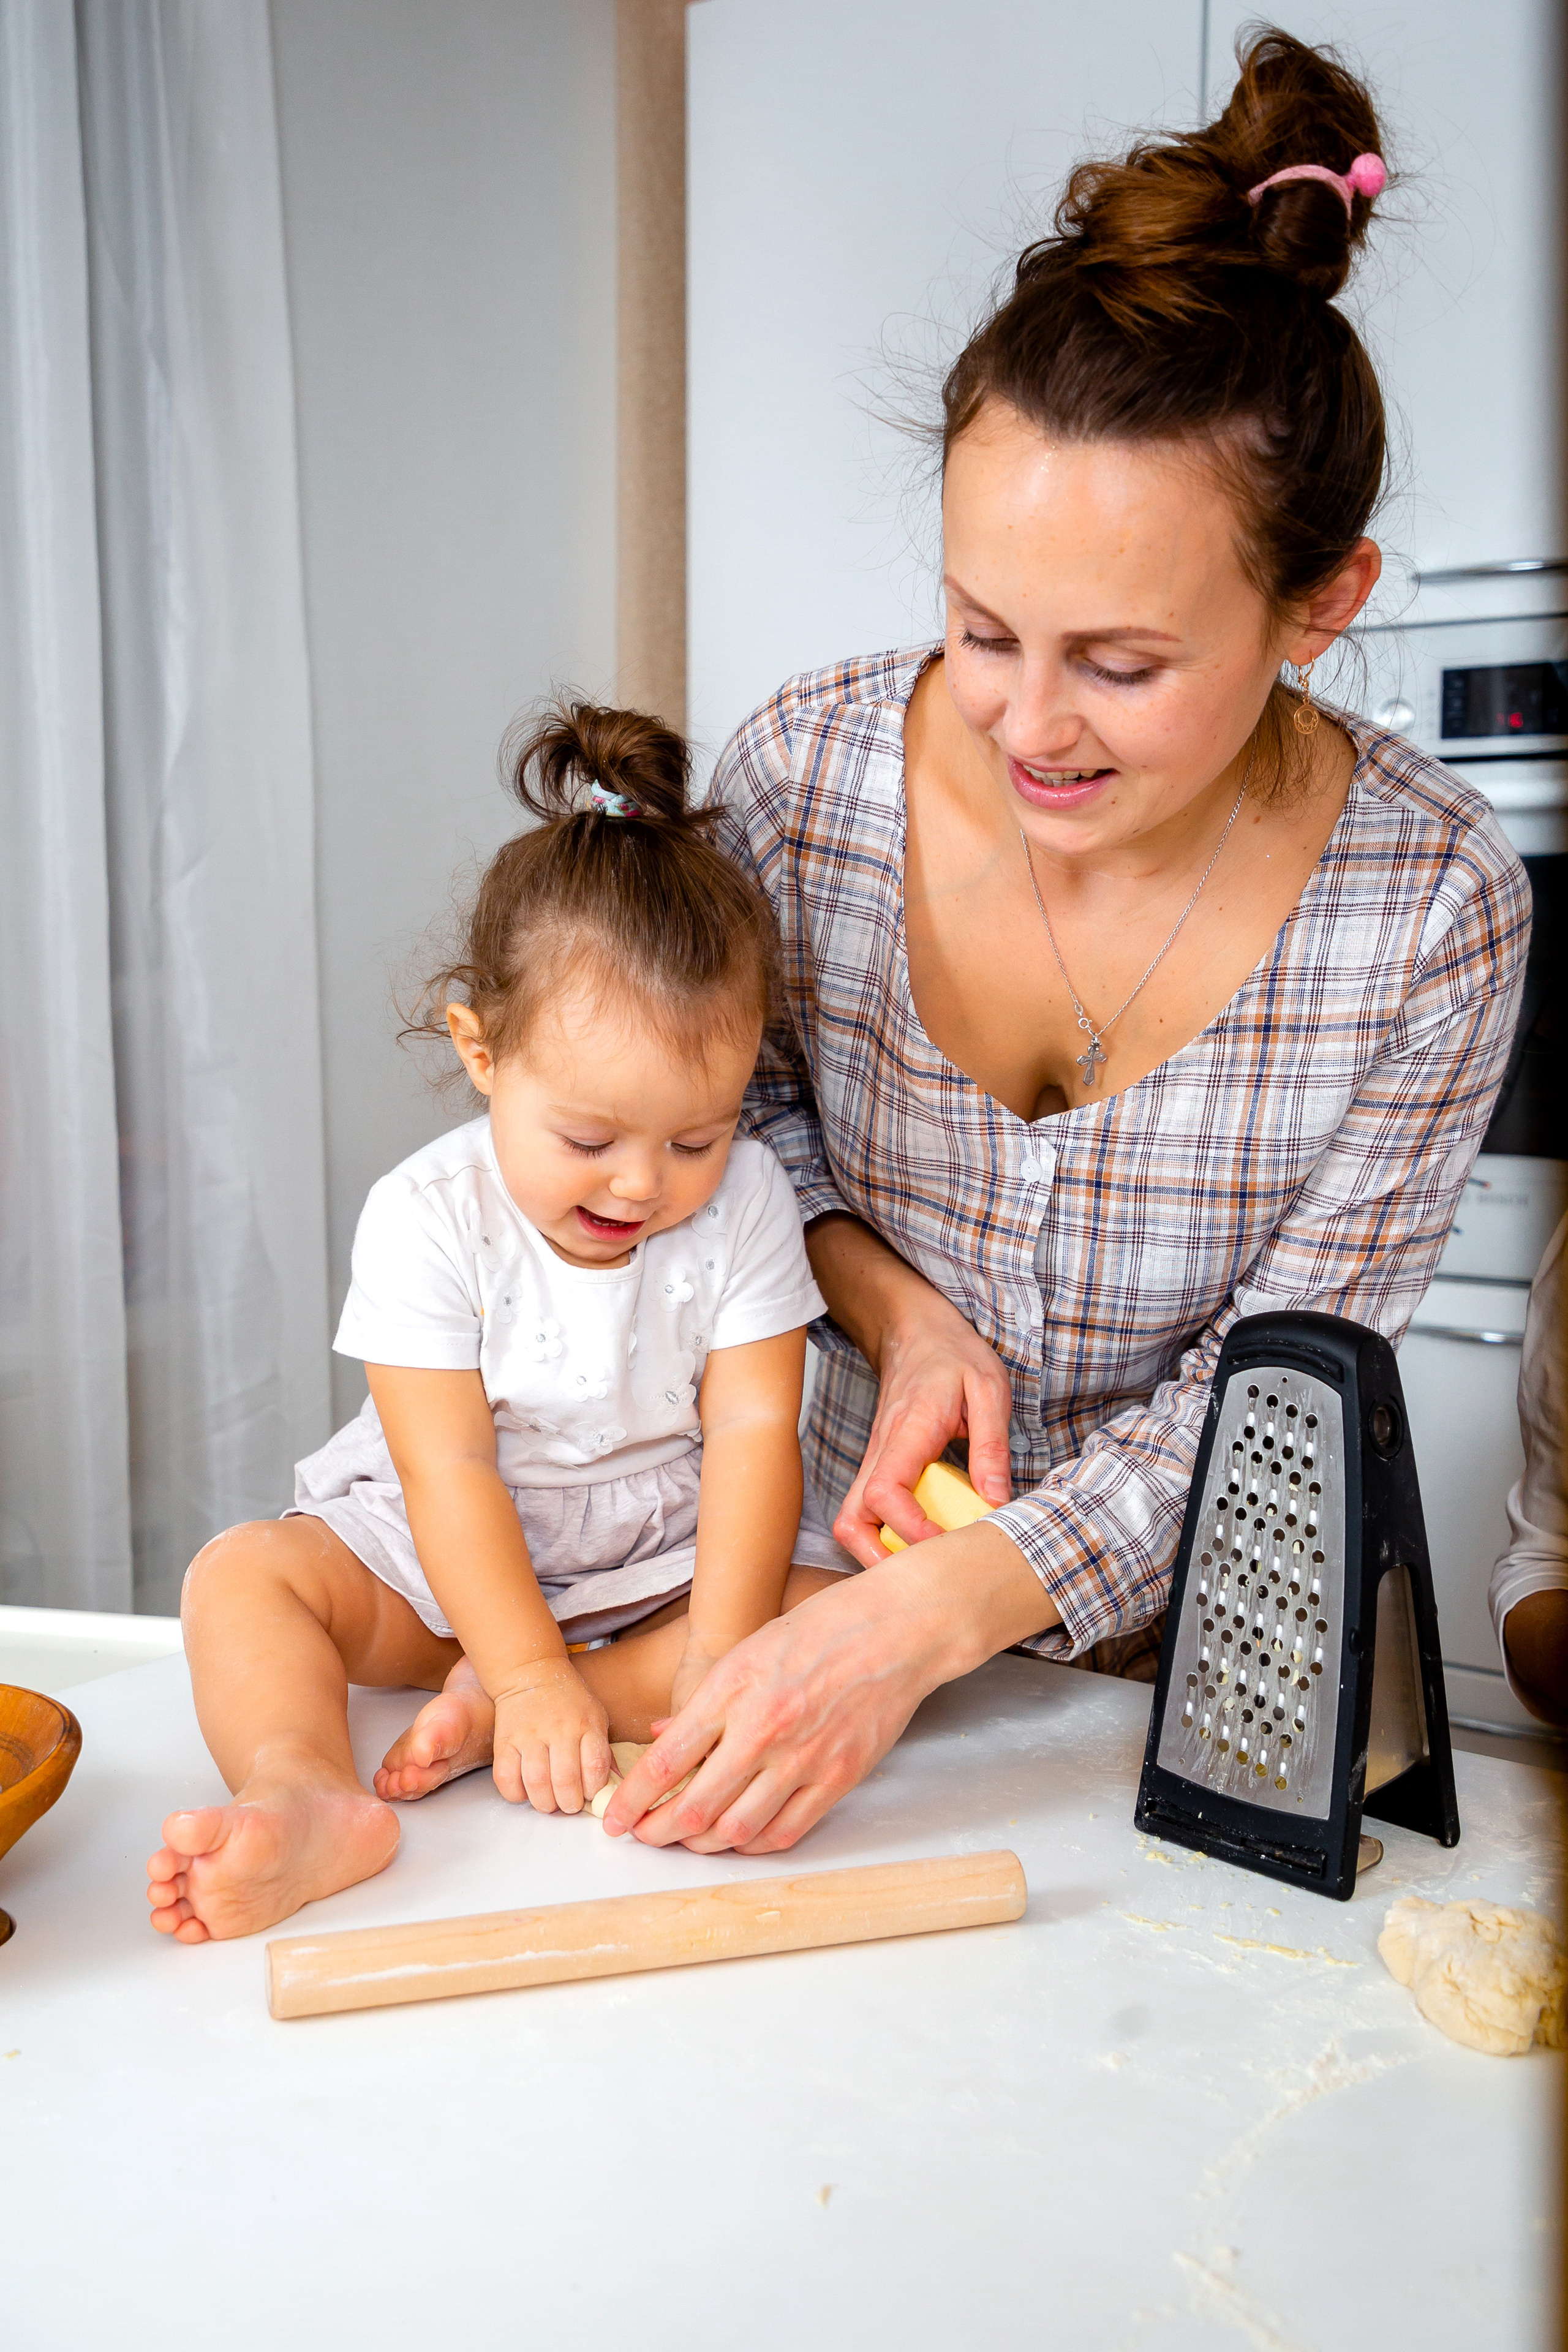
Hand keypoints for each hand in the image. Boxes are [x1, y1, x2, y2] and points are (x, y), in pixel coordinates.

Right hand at [490, 1658, 611, 1812]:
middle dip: (570, 1803)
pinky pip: (506, 1777)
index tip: (590, 1794)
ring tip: (549, 1802)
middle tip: (569, 1804)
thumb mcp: (596, 1716)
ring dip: (545, 1803)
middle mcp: (559, 1729)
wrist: (532, 1671)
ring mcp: (530, 1734)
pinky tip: (525, 1791)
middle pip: (566, 1780)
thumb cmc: (569, 1701)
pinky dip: (516, 1793)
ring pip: (537, 1782)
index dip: (594, 1789)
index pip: (596, 1766)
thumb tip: (616, 1786)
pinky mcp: (505, 1740)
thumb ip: (604, 1751)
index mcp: (587, 1724)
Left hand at [603, 1551, 958, 1854]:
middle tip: (643, 1837)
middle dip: (657, 1832)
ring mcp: (803, 1757)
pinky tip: (740, 1838)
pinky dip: (755, 1844)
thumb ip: (706, 1699)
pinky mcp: (839, 1776)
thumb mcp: (749, 1649)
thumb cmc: (821, 1629)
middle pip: (694, 1807)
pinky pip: (786, 1831)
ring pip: (737, 1829)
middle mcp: (763, 1729)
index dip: (632, 1800)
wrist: (896, 1628)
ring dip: (702, 1845)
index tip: (615, 1818)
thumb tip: (665, 1735)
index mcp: (732, 1689)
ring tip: (688, 1841)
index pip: (666, 1762)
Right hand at [834, 1290, 1013, 1566]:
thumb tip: (996, 1501)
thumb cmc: (951, 1355)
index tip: (944, 1543)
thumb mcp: (988, 1388)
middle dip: (877, 1559)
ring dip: (880, 1552)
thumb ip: (991, 1446)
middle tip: (925, 1574)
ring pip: (854, 1521)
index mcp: (907, 1431)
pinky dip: (889, 1536)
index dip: (908, 1528)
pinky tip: (927, 1540)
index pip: (883, 1492)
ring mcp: (876, 1462)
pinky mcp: (882, 1468)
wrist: (915, 1331)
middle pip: (851, 1520)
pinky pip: (871, 1512)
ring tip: (928, 1564)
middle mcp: (881, 1452)